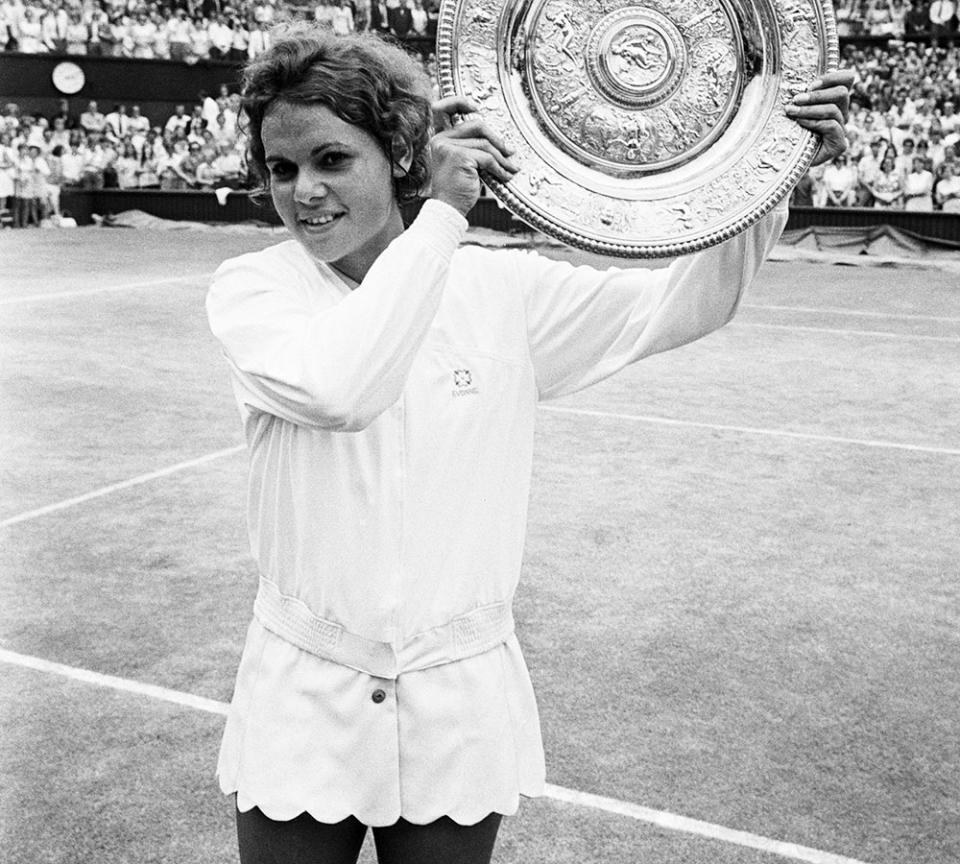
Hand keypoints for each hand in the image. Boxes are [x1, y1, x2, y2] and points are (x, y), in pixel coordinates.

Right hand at [423, 96, 519, 215]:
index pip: (444, 109)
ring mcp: (449, 147)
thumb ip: (471, 148)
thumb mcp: (463, 163)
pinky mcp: (459, 157)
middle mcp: (441, 140)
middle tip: (509, 152)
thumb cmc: (456, 189)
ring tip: (511, 168)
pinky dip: (499, 168)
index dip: (461, 102)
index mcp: (440, 138)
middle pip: (476, 126)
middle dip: (497, 140)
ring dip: (502, 158)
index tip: (476, 108)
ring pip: (485, 144)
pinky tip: (505, 177)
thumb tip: (498, 142)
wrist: (448, 209)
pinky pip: (487, 158)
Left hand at [785, 70, 854, 166]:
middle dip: (817, 95)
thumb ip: (791, 92)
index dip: (832, 77)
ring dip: (810, 109)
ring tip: (791, 111)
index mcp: (834, 100)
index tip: (810, 84)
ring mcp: (842, 129)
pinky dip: (814, 122)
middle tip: (796, 99)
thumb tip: (770, 74)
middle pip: (842, 93)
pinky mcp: (839, 145)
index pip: (847, 79)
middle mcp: (841, 113)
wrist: (784, 163)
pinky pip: (832, 126)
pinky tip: (800, 124)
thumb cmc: (784, 131)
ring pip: (834, 110)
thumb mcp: (788, 107)